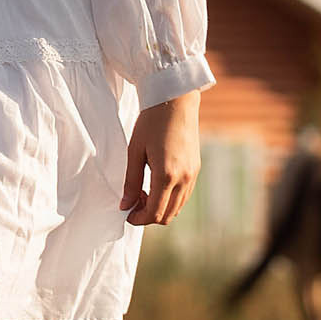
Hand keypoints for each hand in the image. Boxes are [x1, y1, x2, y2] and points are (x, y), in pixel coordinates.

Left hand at [122, 92, 200, 227]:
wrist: (175, 101)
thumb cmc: (151, 122)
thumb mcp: (135, 151)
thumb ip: (130, 181)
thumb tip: (124, 205)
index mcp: (166, 174)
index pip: (154, 212)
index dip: (138, 218)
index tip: (126, 213)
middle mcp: (183, 178)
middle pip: (167, 215)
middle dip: (148, 215)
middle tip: (133, 201)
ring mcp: (192, 175)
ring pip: (177, 208)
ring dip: (160, 208)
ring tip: (143, 192)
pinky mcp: (195, 169)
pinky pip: (184, 196)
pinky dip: (170, 199)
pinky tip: (156, 186)